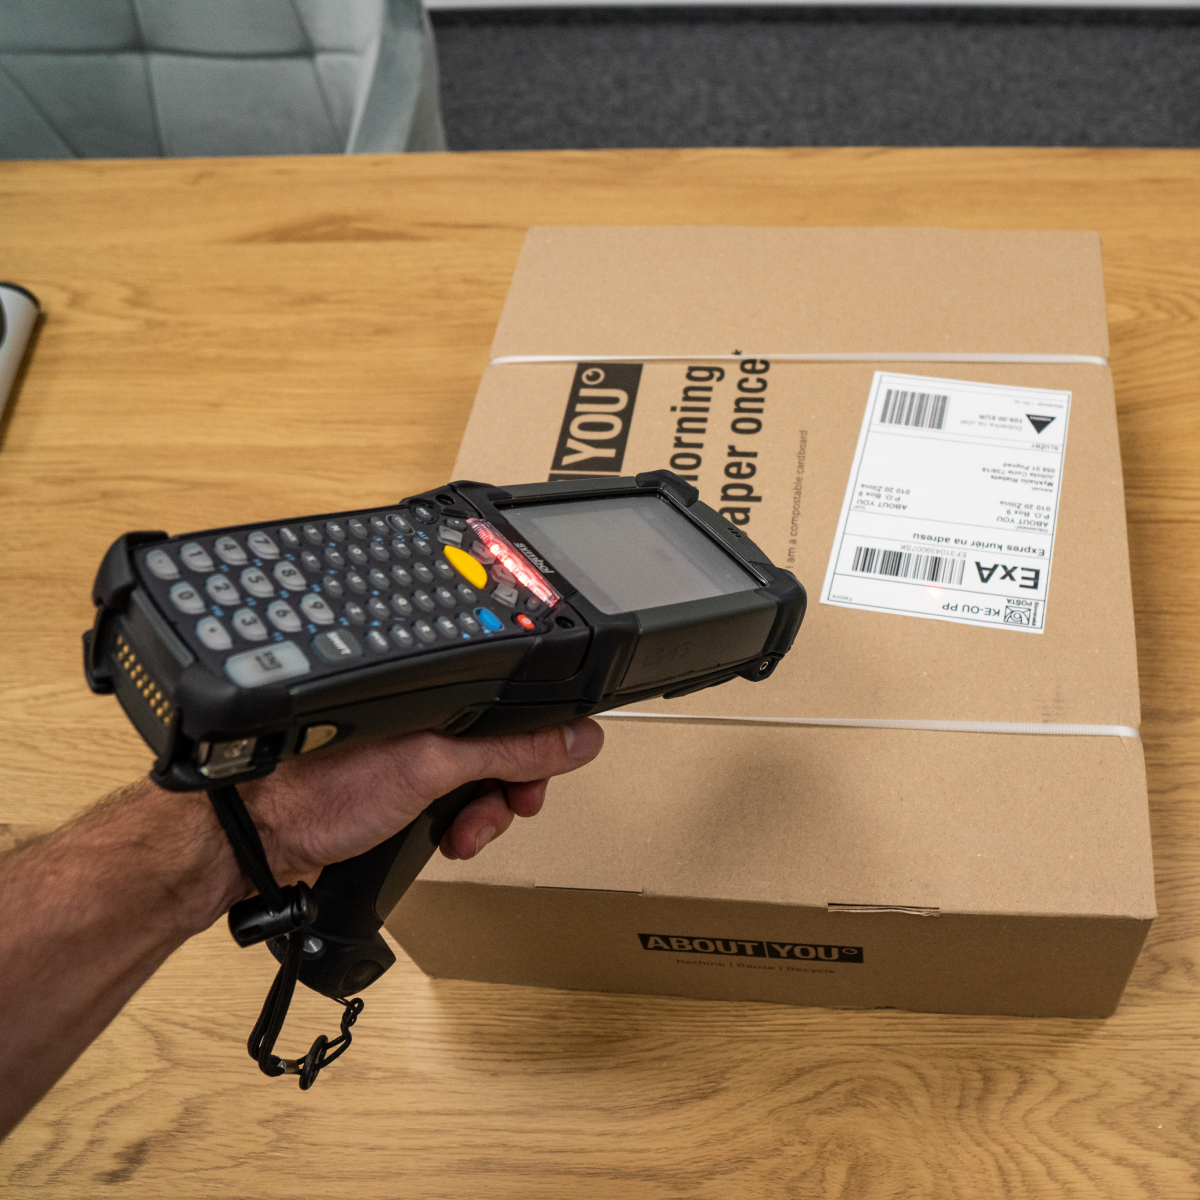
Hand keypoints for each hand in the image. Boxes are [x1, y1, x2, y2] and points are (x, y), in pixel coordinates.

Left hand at [238, 718, 604, 892]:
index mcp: (435, 687)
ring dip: (483, 811)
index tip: (540, 777)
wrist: (254, 838)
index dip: (539, 742)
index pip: (518, 703)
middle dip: (510, 785)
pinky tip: (442, 838)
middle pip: (503, 742)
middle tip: (505, 810)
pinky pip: (451, 798)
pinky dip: (456, 821)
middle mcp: (425, 712)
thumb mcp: (431, 767)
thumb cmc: (314, 787)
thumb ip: (510, 750)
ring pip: (479, 776)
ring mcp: (410, 749)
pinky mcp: (396, 783)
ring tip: (462, 835)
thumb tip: (575, 738)